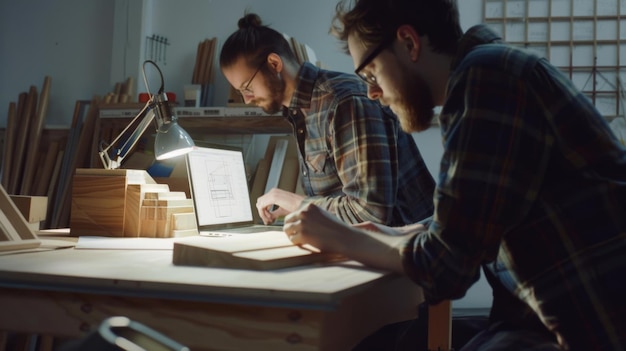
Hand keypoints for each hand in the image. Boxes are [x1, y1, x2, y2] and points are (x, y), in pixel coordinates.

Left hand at [256, 188, 304, 224]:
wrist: (303, 206)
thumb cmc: (296, 207)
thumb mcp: (282, 210)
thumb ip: (274, 213)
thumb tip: (269, 217)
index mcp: (275, 192)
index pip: (263, 201)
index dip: (263, 211)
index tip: (268, 219)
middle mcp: (273, 191)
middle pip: (259, 202)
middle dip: (262, 213)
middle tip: (268, 221)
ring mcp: (273, 193)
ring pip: (260, 205)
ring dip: (263, 214)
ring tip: (270, 220)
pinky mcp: (273, 197)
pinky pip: (262, 207)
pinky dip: (264, 214)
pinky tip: (271, 218)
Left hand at [284, 203, 415, 272]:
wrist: (345, 238)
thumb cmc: (337, 229)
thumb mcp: (324, 216)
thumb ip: (313, 217)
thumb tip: (301, 222)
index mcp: (310, 207)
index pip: (294, 214)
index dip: (295, 223)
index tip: (299, 230)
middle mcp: (304, 213)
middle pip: (287, 221)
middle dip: (290, 230)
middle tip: (296, 237)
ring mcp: (303, 223)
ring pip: (287, 230)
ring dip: (292, 237)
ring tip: (301, 241)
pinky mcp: (303, 234)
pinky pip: (292, 240)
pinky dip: (297, 244)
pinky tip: (305, 245)